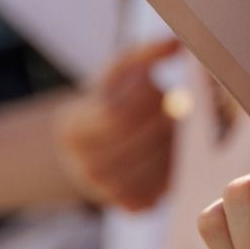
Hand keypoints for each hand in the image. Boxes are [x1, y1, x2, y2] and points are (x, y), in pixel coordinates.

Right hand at [52, 37, 182, 210]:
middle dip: (167, 115)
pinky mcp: (133, 206)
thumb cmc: (107, 101)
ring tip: (170, 124)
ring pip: (161, 164)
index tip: (154, 84)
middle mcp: (85, 168)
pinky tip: (168, 150)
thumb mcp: (115, 73)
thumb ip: (143, 54)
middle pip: (144, 139)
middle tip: (173, 102)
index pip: (117, 115)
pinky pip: (166, 185)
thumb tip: (176, 42)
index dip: (144, 97)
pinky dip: (175, 164)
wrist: (90, 148)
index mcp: (72, 130)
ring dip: (175, 140)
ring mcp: (108, 193)